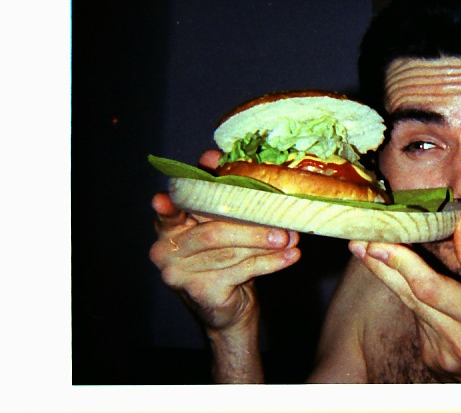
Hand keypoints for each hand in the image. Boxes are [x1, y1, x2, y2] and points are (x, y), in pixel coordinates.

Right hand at [149, 150, 300, 331]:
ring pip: (230, 252)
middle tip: (283, 227)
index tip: (164, 198)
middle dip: (252, 228)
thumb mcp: (221, 223)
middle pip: (212, 233)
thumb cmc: (225, 256)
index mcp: (168, 227)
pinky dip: (271, 262)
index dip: (171, 204)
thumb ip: (219, 194)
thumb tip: (213, 156)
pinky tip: (290, 256)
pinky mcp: (201, 292)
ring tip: (291, 238)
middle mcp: (166, 250)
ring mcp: (180, 275)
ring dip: (265, 244)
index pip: (169, 210)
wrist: (229, 307)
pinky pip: (242, 271)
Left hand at [348, 204, 460, 381]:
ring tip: (378, 251)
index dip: (400, 264)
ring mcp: (439, 353)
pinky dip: (413, 300)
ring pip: (409, 305)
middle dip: (379, 265)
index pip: (429, 288)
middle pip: (408, 295)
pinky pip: (415, 320)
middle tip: (356, 241)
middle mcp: (456, 338)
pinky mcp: (429, 359)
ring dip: (395, 279)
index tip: (376, 243)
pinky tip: (417, 290)